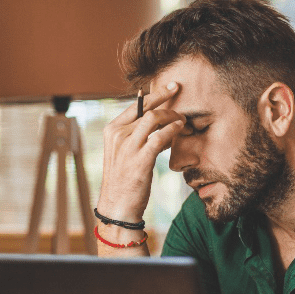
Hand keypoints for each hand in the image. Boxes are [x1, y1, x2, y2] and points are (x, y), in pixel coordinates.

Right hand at [97, 81, 184, 223]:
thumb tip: (159, 122)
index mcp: (111, 131)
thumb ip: (136, 135)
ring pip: (154, 118)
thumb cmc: (123, 179)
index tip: (170, 88)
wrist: (117, 205)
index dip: (155, 94)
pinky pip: (160, 136)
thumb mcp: (123, 152)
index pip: (135, 105)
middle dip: (165, 97)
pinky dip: (173, 129)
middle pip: (146, 108)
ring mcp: (128, 147)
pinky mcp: (140, 160)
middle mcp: (117, 135)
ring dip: (172, 116)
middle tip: (180, 93)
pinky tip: (180, 129)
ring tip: (183, 120)